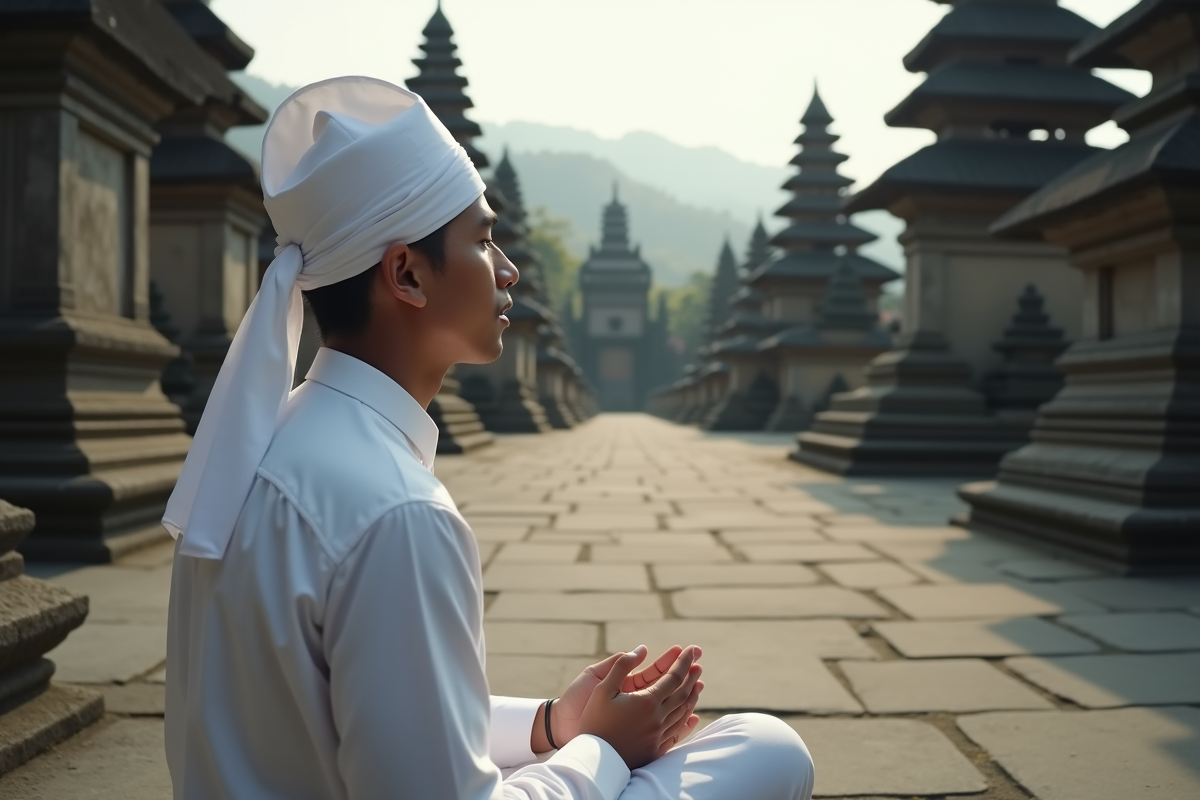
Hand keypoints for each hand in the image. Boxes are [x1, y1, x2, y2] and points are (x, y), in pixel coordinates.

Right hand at [576, 645, 703, 769]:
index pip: (674, 677)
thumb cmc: (594, 722)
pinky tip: (692, 717)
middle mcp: (658, 718)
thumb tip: (640, 649)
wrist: (594, 761)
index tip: (691, 650)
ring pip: (683, 713)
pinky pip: (678, 733)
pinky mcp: (656, 750)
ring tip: (698, 684)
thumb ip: (621, 666)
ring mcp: (659, 735)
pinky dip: (687, 721)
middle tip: (698, 663)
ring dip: (692, 696)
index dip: (684, 662)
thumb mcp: (602, 689)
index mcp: (647, 702)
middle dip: (692, 676)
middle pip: (683, 694)